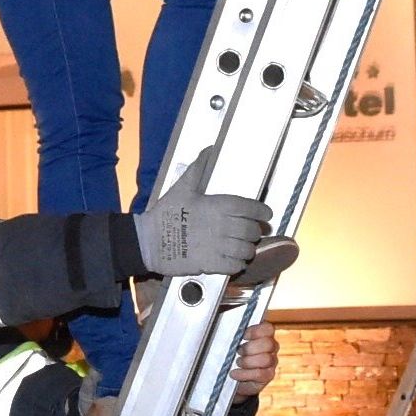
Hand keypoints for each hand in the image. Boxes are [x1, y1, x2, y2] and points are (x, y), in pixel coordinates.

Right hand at [134, 149, 274, 277]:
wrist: (149, 241)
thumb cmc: (166, 213)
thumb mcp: (182, 188)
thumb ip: (198, 169)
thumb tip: (209, 150)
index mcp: (219, 205)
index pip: (252, 208)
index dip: (263, 212)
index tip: (266, 214)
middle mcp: (223, 226)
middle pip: (252, 231)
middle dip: (254, 231)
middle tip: (251, 232)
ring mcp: (219, 247)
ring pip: (247, 250)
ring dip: (247, 249)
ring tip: (242, 247)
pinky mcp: (212, 264)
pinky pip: (236, 266)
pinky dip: (238, 264)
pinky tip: (233, 260)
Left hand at [228, 323, 279, 396]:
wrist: (233, 378)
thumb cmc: (233, 357)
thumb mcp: (232, 344)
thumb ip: (236, 336)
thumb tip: (231, 330)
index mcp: (264, 335)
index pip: (268, 328)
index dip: (255, 331)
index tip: (243, 336)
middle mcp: (272, 348)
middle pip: (268, 344)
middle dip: (250, 348)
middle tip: (238, 351)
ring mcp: (272, 362)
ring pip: (266, 359)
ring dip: (247, 361)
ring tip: (237, 362)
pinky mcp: (268, 376)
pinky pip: (260, 374)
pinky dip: (244, 374)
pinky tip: (234, 373)